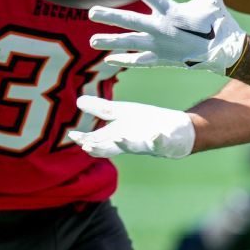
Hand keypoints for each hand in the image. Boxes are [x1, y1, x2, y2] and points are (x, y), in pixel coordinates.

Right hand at [67, 96, 195, 158]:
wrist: (176, 129)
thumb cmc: (145, 123)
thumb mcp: (122, 114)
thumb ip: (101, 110)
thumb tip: (77, 101)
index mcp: (118, 136)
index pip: (98, 141)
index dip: (85, 140)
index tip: (73, 135)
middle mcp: (130, 143)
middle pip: (112, 148)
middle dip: (100, 148)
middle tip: (88, 147)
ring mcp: (147, 143)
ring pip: (135, 147)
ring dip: (127, 143)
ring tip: (120, 137)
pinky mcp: (164, 141)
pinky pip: (161, 142)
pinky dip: (158, 139)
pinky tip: (156, 134)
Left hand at [88, 0, 246, 73]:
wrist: (225, 53)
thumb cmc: (218, 22)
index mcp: (172, 12)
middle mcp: (162, 30)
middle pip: (131, 22)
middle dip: (110, 16)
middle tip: (91, 12)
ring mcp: (160, 47)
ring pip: (131, 43)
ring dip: (111, 41)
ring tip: (93, 40)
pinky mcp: (162, 59)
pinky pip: (140, 61)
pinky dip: (124, 60)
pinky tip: (108, 60)